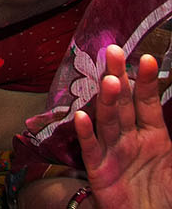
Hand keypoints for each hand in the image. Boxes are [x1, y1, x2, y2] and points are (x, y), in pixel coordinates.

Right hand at [75, 46, 171, 208]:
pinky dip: (87, 133)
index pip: (148, 101)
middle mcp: (131, 137)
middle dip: (120, 77)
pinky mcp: (99, 169)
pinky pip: (92, 149)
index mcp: (154, 134)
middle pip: (123, 103)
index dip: (147, 81)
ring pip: (109, 120)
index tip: (147, 58)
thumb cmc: (163, 192)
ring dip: (107, 100)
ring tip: (108, 80)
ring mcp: (113, 151)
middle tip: (115, 52)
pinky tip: (82, 117)